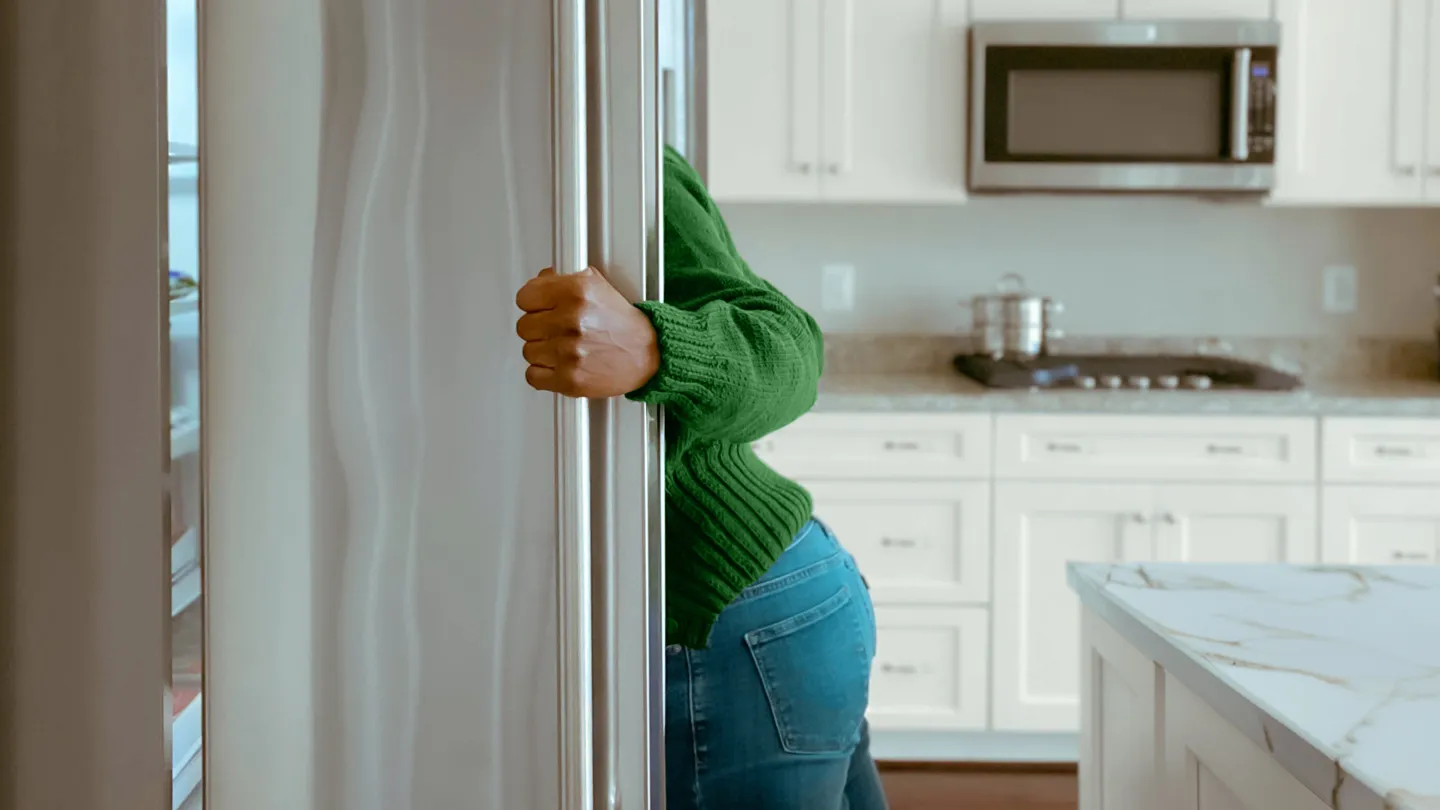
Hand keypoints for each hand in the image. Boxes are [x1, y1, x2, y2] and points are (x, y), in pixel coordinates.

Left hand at [515, 267, 659, 397]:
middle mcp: (571, 320)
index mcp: (576, 292)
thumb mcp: (596, 286)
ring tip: (565, 347)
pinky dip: (543, 373)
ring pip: (528, 351)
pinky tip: (559, 364)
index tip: (541, 308)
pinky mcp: (570, 379)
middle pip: (524, 326)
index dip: (533, 303)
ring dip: (543, 351)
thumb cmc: (623, 324)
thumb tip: (539, 281)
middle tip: (557, 329)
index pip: (525, 297)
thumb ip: (562, 280)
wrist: (648, 353)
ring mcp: (569, 352)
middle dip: (539, 328)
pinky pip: (533, 376)